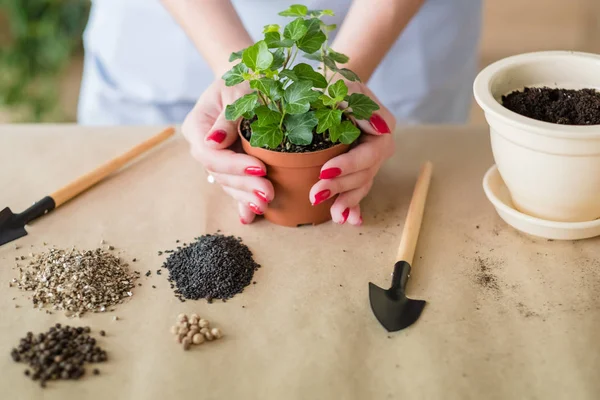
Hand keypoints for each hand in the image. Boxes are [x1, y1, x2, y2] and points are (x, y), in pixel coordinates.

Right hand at [182, 79, 273, 223]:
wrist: (246, 81)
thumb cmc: (242, 80)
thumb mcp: (235, 91)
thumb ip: (227, 117)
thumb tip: (214, 143)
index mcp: (197, 129)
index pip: (210, 155)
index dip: (233, 165)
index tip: (260, 167)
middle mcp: (204, 148)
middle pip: (220, 174)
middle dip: (244, 185)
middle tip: (268, 193)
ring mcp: (218, 159)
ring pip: (229, 184)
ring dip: (246, 196)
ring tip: (266, 204)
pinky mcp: (232, 166)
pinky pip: (236, 186)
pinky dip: (243, 201)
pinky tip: (251, 216)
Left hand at [309, 81, 395, 224]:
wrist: (330, 85)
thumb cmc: (334, 82)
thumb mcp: (343, 84)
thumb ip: (355, 100)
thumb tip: (378, 128)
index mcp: (381, 126)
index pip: (369, 152)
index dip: (349, 165)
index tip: (325, 170)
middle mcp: (379, 145)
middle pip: (365, 172)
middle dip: (342, 186)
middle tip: (316, 194)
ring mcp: (369, 159)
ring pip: (361, 184)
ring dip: (348, 201)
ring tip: (334, 216)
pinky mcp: (356, 167)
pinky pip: (357, 189)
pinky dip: (352, 205)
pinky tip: (347, 219)